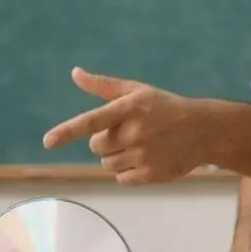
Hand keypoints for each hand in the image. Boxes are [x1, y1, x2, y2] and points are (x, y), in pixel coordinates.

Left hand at [43, 67, 208, 184]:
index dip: (67, 132)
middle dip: (105, 141)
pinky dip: (127, 171)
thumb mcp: (136, 91)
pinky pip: (121, 178)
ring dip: (116, 156)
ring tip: (139, 145)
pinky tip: (145, 159)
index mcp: (128, 108)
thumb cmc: (164, 108)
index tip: (47, 142)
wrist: (203, 130)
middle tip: (129, 133)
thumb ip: (103, 85)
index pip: (91, 121)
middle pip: (96, 146)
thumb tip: (75, 73)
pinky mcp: (151, 174)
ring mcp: (144, 154)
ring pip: (106, 163)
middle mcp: (135, 132)